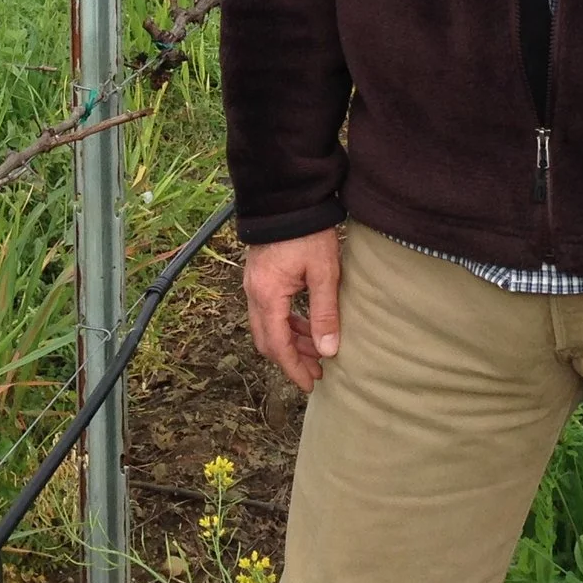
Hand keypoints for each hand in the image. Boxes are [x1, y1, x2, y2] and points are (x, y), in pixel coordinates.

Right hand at [243, 228, 342, 392]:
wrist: (288, 197)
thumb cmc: (309, 233)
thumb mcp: (324, 273)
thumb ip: (325, 313)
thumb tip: (329, 351)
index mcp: (267, 295)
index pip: (278, 345)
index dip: (294, 369)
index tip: (310, 384)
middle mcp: (253, 293)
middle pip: (267, 339)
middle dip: (291, 359)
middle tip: (317, 371)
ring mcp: (253, 284)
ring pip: (267, 325)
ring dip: (290, 341)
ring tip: (317, 350)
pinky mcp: (259, 276)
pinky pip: (268, 310)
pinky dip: (286, 323)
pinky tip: (306, 325)